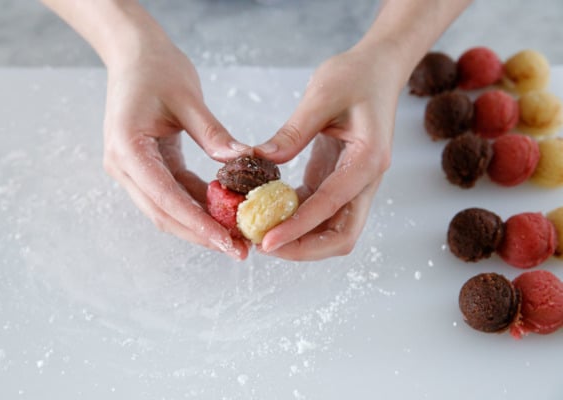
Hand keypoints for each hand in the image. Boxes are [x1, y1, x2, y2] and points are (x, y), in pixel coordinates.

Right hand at [102, 36, 250, 259]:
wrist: (132, 53)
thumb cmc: (156, 67)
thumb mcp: (188, 97)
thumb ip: (212, 133)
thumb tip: (241, 161)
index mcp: (127, 148)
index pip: (165, 197)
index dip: (197, 223)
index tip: (226, 241)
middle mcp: (123, 165)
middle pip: (163, 213)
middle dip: (201, 234)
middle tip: (238, 249)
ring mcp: (131, 169)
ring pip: (166, 209)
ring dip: (199, 225)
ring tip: (235, 237)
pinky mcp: (144, 166)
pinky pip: (171, 193)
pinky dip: (196, 205)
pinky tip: (223, 212)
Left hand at [255, 41, 405, 259]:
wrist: (377, 68)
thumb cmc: (356, 75)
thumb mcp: (321, 96)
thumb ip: (293, 132)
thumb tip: (261, 161)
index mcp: (368, 160)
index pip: (332, 206)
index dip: (298, 228)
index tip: (267, 242)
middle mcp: (366, 179)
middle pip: (341, 235)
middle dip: (303, 247)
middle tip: (263, 245)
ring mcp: (353, 183)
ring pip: (331, 228)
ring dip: (299, 238)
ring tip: (260, 233)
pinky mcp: (337, 179)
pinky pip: (318, 210)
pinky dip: (295, 218)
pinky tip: (268, 213)